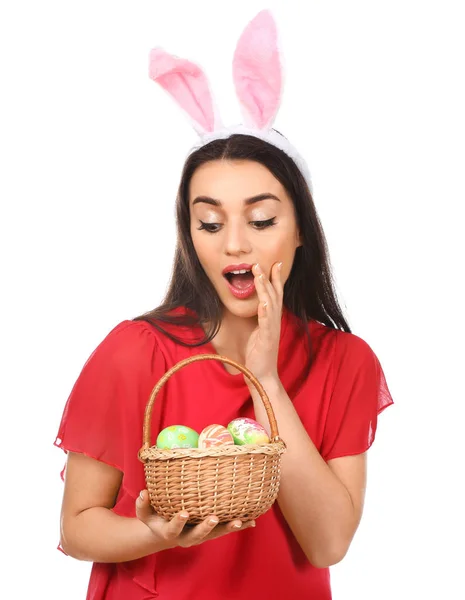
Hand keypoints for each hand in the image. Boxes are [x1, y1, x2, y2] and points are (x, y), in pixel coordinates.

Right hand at [135, 490, 254, 548]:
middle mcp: (187, 537)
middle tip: (213, 518)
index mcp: (170, 532)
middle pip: (198, 536)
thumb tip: (144, 493)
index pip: (173, 529)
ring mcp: (201, 535)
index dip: (178, 522)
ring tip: (239, 521)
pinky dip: (239, 525)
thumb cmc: (156, 517)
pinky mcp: (212, 532)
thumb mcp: (145, 513)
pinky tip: (252, 521)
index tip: (184, 513)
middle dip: (206, 528)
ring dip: (228, 528)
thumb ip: (143, 504)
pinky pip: (226, 529)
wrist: (166, 532)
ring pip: (216, 534)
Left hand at [244, 261, 283, 381]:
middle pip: (273, 295)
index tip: (274, 263)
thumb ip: (258, 317)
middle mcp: (274, 321)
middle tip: (262, 263)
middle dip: (268, 278)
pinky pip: (267, 323)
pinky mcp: (267, 339)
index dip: (275, 279)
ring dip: (265, 290)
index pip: (275, 294)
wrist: (262, 374)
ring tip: (260, 276)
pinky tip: (263, 303)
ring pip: (270, 305)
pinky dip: (265, 312)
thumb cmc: (258, 353)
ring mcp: (272, 329)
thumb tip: (255, 304)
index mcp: (271, 318)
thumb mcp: (257, 331)